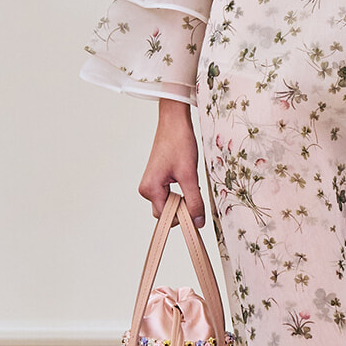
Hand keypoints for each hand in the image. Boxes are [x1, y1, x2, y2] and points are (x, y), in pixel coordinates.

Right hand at [139, 98, 205, 225]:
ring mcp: (151, 184)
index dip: (183, 216)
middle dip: (183, 206)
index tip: (197, 209)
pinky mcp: (157, 179)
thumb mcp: (190, 175)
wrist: (174, 122)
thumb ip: (194, 201)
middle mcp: (146, 189)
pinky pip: (169, 194)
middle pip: (167, 212)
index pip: (166, 217)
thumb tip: (198, 223)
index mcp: (150, 189)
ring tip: (190, 180)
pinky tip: (187, 178)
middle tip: (194, 189)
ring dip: (183, 198)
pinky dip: (181, 191)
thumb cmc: (179, 143)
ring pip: (170, 203)